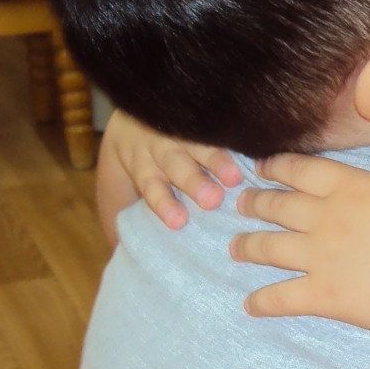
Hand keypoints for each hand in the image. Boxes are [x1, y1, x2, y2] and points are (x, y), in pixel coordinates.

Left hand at [98, 111, 242, 229]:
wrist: (134, 115)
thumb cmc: (136, 167)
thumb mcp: (118, 191)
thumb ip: (122, 222)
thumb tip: (123, 253)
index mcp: (141, 166)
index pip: (151, 185)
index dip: (163, 202)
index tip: (178, 221)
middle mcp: (160, 147)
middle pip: (175, 163)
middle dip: (193, 181)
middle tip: (211, 200)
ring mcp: (183, 129)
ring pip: (198, 143)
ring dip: (217, 161)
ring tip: (234, 178)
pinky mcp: (202, 119)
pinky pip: (216, 125)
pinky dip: (232, 137)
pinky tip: (251, 146)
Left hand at [230, 133, 369, 334]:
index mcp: (348, 188)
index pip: (301, 171)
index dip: (278, 166)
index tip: (262, 166)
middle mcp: (324, 219)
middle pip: (278, 207)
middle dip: (255, 202)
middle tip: (240, 202)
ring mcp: (318, 258)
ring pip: (270, 248)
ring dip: (248, 246)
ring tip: (234, 248)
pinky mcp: (322, 295)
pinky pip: (282, 298)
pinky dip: (263, 302)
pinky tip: (250, 305)